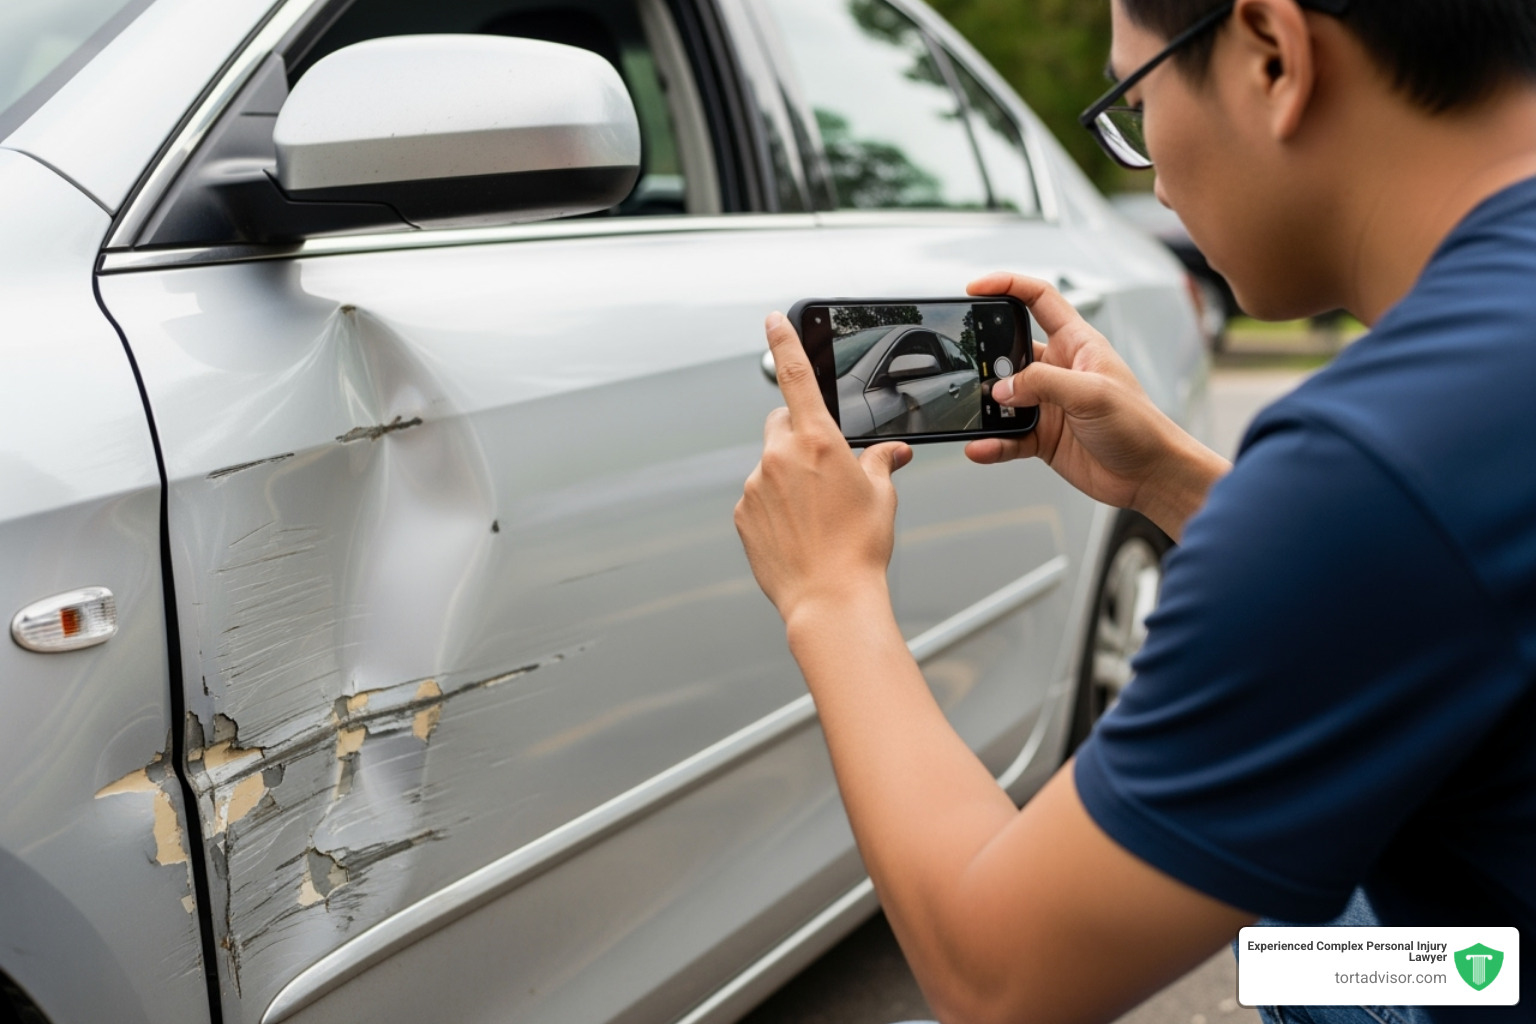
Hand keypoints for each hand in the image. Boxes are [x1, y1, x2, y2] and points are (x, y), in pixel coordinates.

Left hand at [735, 313, 912, 622]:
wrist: (829, 599)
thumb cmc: (859, 549)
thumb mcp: (882, 497)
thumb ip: (881, 463)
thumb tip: (891, 453)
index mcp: (818, 442)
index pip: (797, 377)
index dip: (785, 342)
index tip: (772, 320)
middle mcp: (779, 457)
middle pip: (782, 425)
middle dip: (799, 435)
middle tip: (824, 469)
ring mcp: (756, 486)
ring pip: (771, 466)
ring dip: (789, 478)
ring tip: (816, 516)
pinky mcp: (742, 514)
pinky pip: (759, 498)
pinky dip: (775, 506)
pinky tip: (798, 532)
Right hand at [964, 273, 1227, 538]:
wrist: (1151, 474)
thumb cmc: (1139, 426)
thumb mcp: (1092, 393)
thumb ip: (1043, 383)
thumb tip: (1002, 388)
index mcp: (1077, 344)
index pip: (1039, 300)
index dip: (1008, 286)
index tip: (976, 288)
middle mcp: (1059, 370)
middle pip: (1010, 351)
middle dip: (987, 358)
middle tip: (972, 368)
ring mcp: (1049, 404)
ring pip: (1004, 398)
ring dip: (987, 408)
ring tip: (976, 414)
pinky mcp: (1043, 436)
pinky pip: (1007, 436)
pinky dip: (993, 442)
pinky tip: (982, 446)